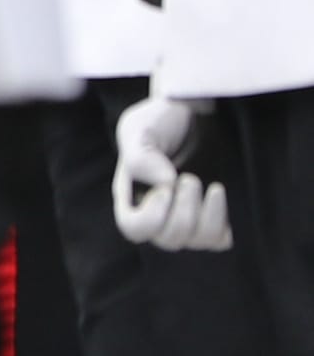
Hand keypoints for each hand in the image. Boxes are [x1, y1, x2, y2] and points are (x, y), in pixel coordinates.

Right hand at [115, 93, 230, 252]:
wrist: (192, 113)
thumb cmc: (160, 120)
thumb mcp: (140, 128)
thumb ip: (141, 156)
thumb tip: (165, 184)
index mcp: (132, 196)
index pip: (134, 229)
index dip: (152, 217)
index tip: (168, 188)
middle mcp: (156, 213)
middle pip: (167, 240)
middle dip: (184, 211)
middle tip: (190, 177)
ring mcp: (185, 216)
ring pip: (195, 242)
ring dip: (207, 217)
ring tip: (212, 187)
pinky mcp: (212, 216)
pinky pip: (218, 240)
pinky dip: (222, 224)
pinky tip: (218, 197)